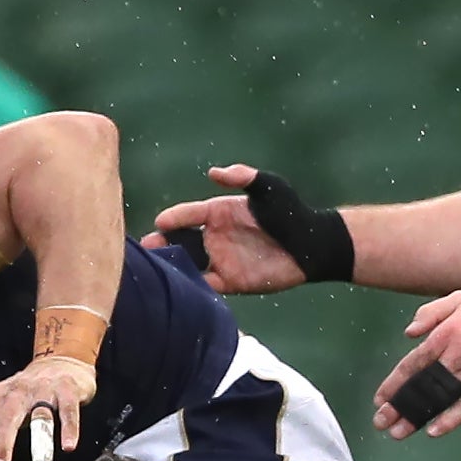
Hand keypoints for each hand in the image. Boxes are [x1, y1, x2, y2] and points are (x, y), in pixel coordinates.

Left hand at [0, 352, 98, 460]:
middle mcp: (21, 390)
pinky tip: (68, 446)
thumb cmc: (34, 390)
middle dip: (3, 443)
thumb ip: (0, 426)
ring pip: (41, 415)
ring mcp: (45, 389)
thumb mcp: (12, 402)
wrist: (63, 360)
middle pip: (9, 417)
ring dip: (41, 441)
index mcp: (3, 394)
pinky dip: (69, 429)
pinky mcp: (68, 389)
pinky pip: (68, 411)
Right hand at [146, 165, 306, 293]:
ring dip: (171, 266)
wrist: (314, 246)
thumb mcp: (269, 187)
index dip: (174, 217)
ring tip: (153, 270)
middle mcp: (215, 236)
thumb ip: (243, 177)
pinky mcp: (231, 282)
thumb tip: (212, 172)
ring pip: (188, 263)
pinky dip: (190, 286)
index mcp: (220, 211)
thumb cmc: (292, 211)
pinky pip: (205, 284)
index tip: (160, 222)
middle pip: (181, 240)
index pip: (189, 214)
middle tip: (146, 248)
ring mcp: (221, 259)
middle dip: (162, 243)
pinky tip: (177, 287)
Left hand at [372, 292, 460, 436]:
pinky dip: (451, 419)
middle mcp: (460, 352)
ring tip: (398, 432)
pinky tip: (433, 429)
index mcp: (448, 332)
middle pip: (423, 384)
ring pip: (442, 398)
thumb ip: (432, 313)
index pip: (413, 363)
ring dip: (418, 416)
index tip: (379, 399)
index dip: (394, 383)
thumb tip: (408, 333)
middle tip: (380, 422)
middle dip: (399, 405)